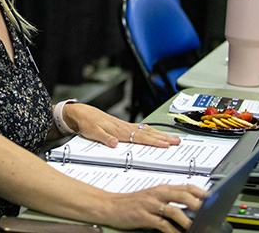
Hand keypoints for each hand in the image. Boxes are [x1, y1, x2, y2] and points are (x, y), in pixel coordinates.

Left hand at [65, 103, 180, 148]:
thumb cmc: (87, 123)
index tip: (166, 144)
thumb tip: (115, 143)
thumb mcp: (92, 132)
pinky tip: (156, 134)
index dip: (154, 142)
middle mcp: (125, 127)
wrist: (81, 114)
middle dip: (163, 138)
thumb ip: (105, 138)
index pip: (140, 137)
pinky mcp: (123, 126)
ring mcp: (125, 126)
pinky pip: (141, 129)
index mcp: (120, 130)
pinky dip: (151, 131)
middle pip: (148, 133)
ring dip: (160, 135)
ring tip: (173, 138)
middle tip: (177, 141)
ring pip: (146, 130)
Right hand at [102, 184, 206, 231]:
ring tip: (194, 227)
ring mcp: (151, 205)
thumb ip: (169, 201)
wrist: (110, 205)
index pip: (186, 187)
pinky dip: (171, 231)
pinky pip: (162, 224)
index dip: (201, 192)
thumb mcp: (152, 198)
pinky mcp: (144, 216)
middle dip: (197, 203)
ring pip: (174, 210)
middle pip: (183, 195)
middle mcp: (158, 194)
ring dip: (186, 220)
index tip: (212, 198)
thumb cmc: (132, 203)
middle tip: (208, 211)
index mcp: (162, 189)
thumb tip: (190, 208)